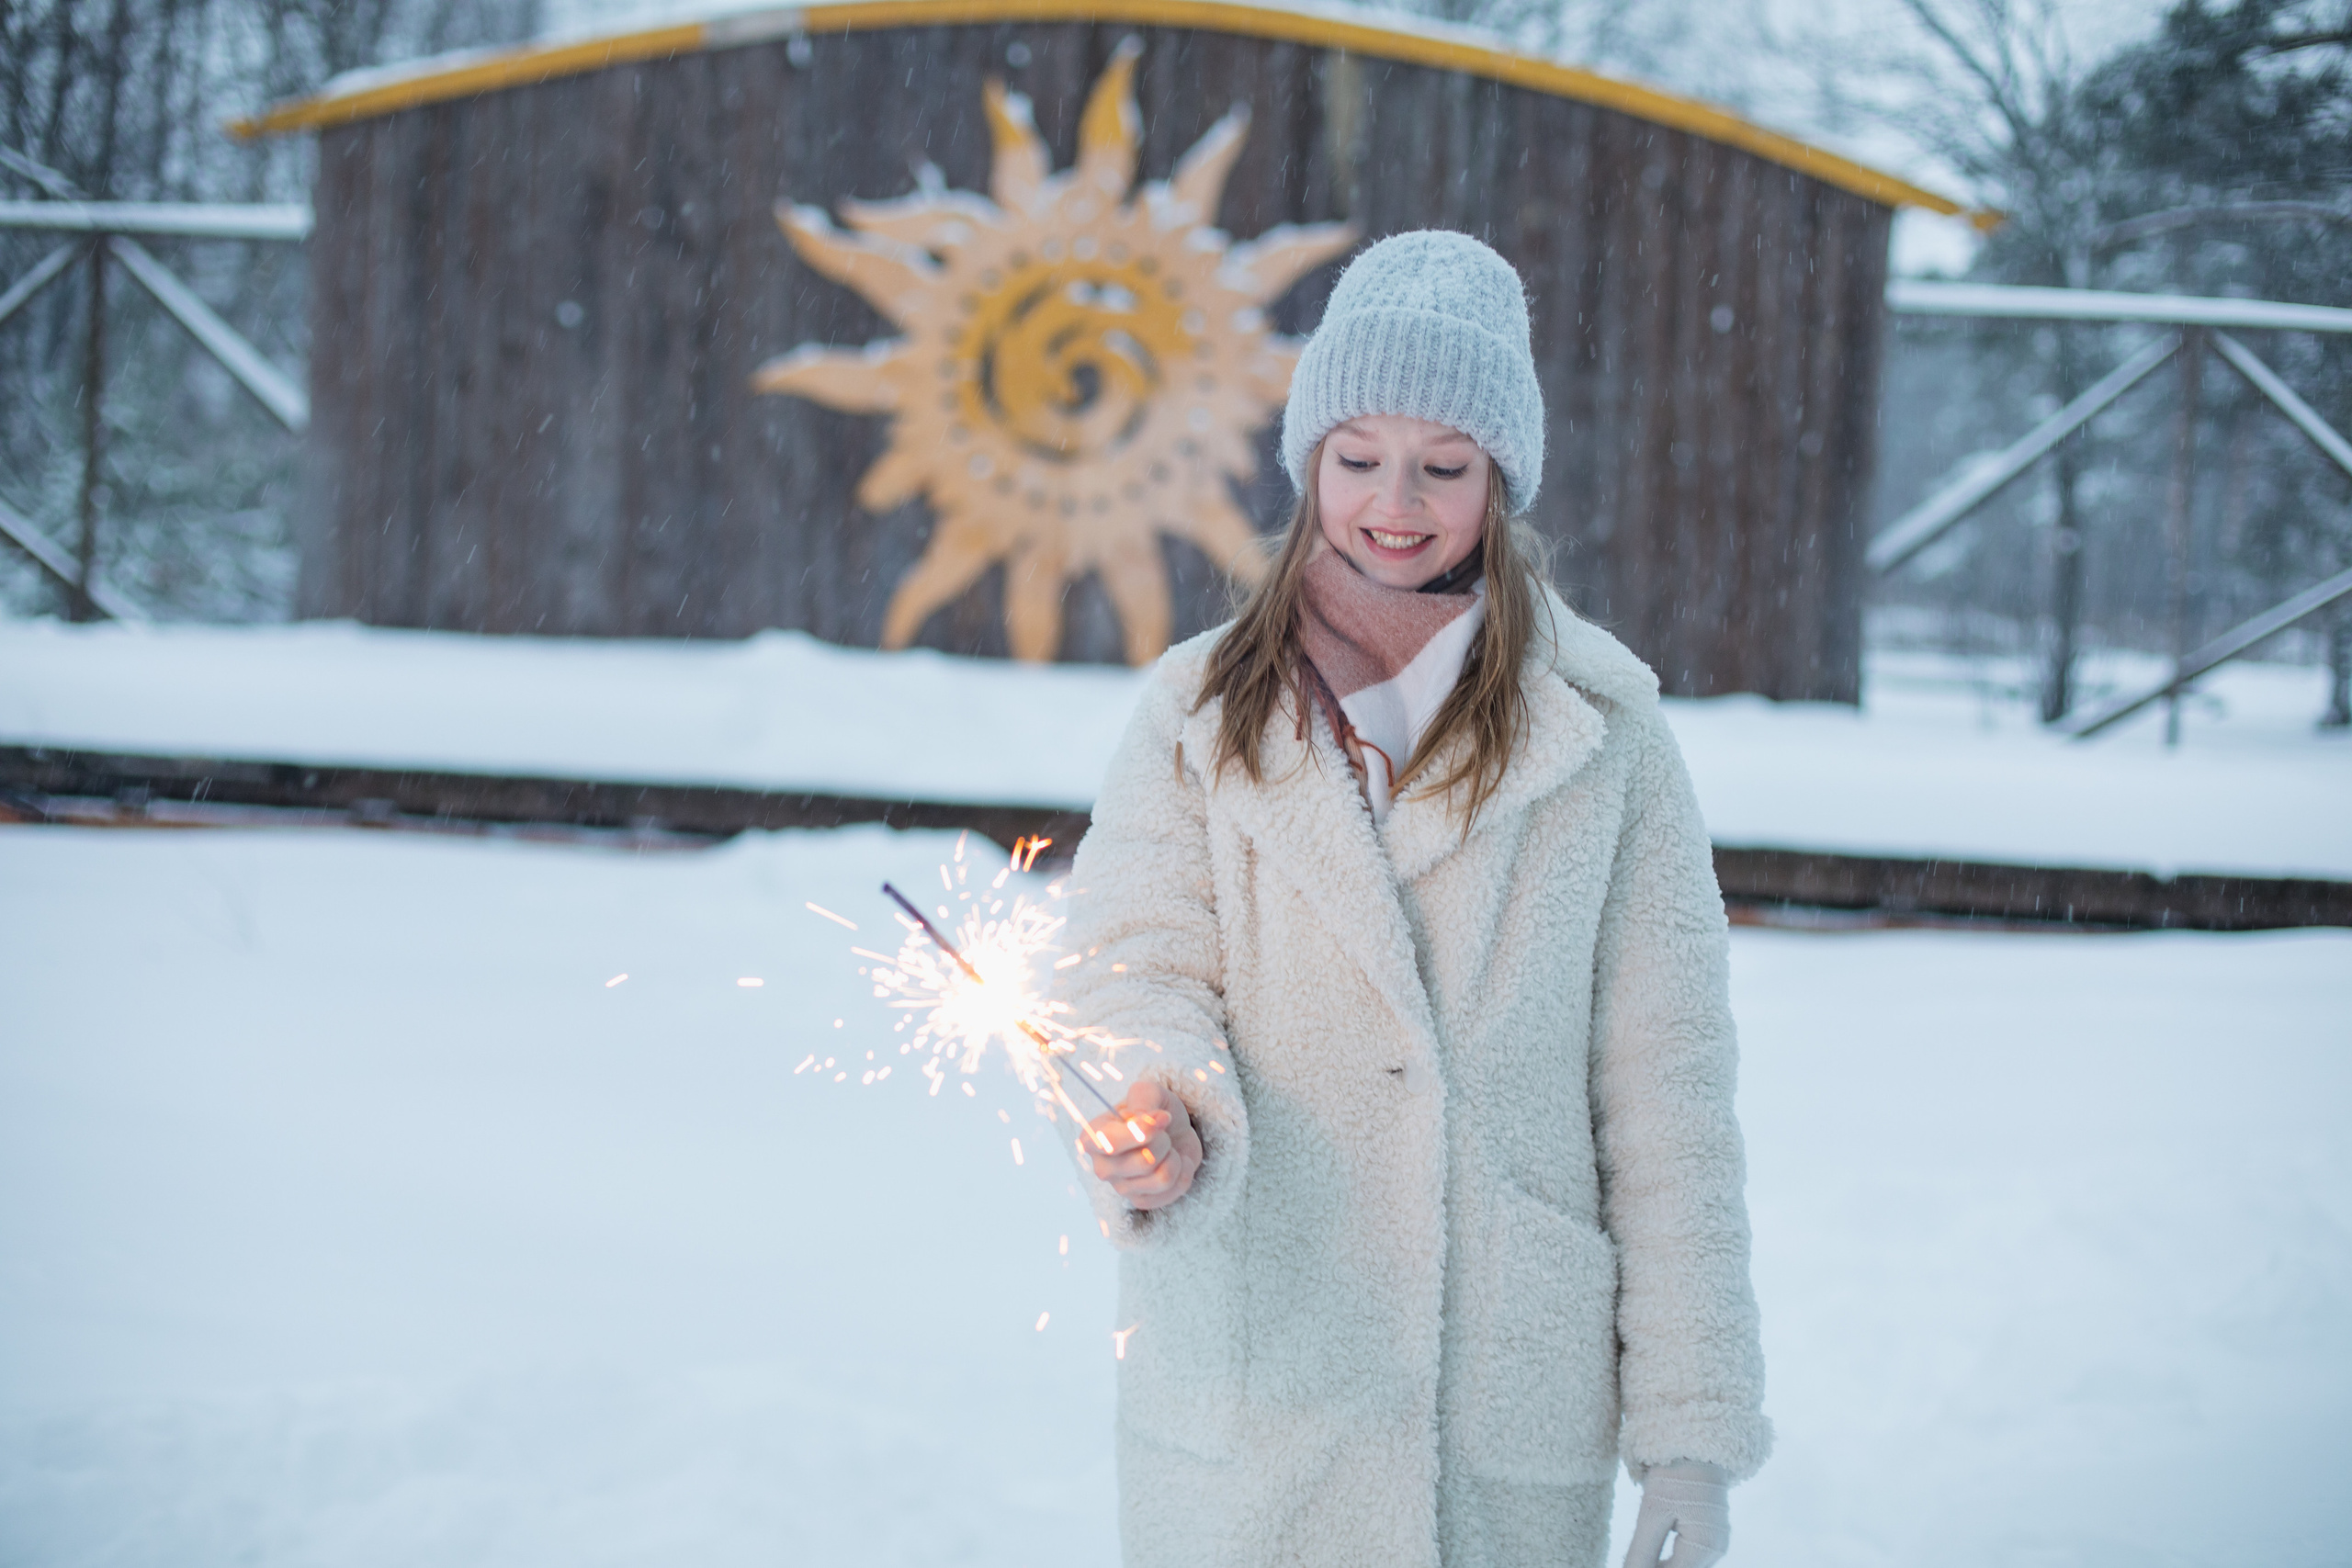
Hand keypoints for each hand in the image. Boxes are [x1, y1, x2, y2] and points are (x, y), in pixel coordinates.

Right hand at [1086, 1079, 1201, 1209]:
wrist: (1172, 1130)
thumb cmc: (1154, 1110)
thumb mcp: (1148, 1091)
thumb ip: (1143, 1098)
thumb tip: (1151, 1121)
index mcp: (1093, 1137)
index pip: (1111, 1143)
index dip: (1142, 1132)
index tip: (1162, 1118)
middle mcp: (1102, 1166)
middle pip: (1145, 1162)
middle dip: (1164, 1142)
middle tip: (1162, 1133)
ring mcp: (1121, 1188)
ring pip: (1162, 1178)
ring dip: (1174, 1158)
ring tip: (1168, 1148)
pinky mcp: (1142, 1201)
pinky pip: (1174, 1190)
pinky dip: (1183, 1172)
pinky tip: (1175, 1162)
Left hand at [1621, 1461, 1729, 1567]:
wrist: (1697, 1443)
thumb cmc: (1675, 1474)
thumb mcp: (1652, 1513)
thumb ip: (1642, 1552)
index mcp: (1703, 1548)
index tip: (1629, 1562)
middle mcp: (1715, 1550)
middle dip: (1656, 1566)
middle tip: (1633, 1555)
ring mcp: (1716, 1541)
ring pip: (1684, 1564)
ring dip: (1663, 1562)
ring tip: (1642, 1549)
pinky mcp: (1710, 1531)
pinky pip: (1688, 1552)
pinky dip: (1671, 1553)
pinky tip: (1656, 1541)